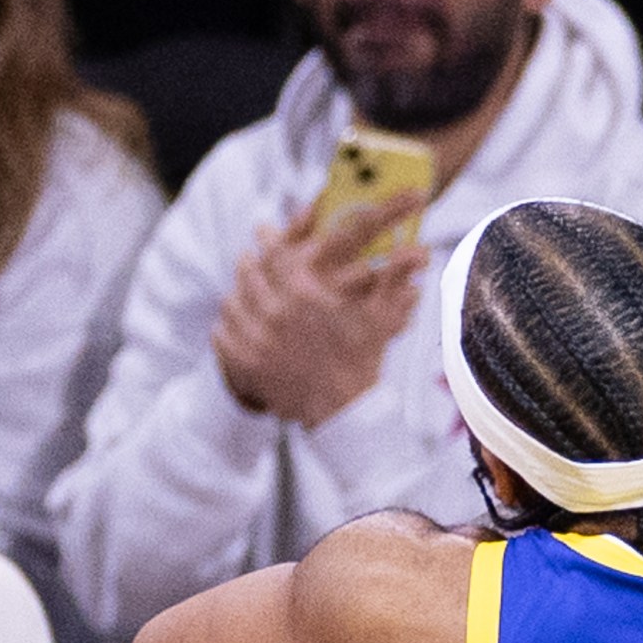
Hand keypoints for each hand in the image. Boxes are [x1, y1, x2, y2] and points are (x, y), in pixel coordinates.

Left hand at [214, 194, 427, 427]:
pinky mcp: (243, 363)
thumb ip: (395, 278)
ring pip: (232, 302)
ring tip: (240, 294)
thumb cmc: (363, 361)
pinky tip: (235, 325)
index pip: (275, 252)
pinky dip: (227, 328)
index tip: (263, 230)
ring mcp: (256, 338)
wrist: (344, 411)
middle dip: (249, 264)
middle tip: (248, 260)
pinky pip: (222, 334)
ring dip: (236, 296)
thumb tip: (420, 252)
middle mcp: (275, 311)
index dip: (267, 238)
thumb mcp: (381, 317)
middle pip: (248, 274)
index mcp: (304, 293)